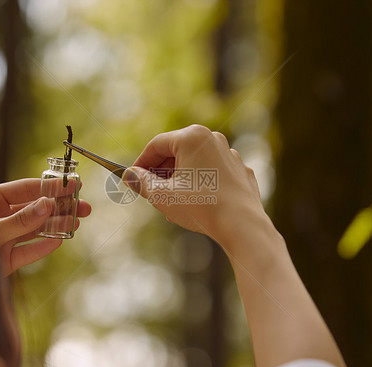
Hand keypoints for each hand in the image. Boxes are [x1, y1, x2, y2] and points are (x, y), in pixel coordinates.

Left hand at [0, 178, 90, 274]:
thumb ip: (20, 219)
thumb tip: (48, 204)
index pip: (26, 189)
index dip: (51, 187)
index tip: (74, 184)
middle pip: (35, 209)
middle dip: (60, 208)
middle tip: (84, 207)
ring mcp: (1, 238)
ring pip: (34, 229)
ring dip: (55, 226)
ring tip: (76, 224)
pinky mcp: (3, 259)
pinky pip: (26, 252)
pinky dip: (41, 248)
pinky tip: (58, 242)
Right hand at [122, 124, 264, 243]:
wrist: (242, 225)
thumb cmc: (201, 206)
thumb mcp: (162, 196)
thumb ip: (142, 182)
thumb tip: (130, 176)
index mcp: (192, 137)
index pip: (156, 145)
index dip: (140, 163)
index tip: (133, 178)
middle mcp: (213, 139)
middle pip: (176, 152)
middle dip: (161, 173)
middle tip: (150, 193)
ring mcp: (230, 155)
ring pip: (195, 164)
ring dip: (179, 181)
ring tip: (171, 205)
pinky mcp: (240, 171)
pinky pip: (213, 173)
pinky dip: (201, 185)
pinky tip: (195, 205)